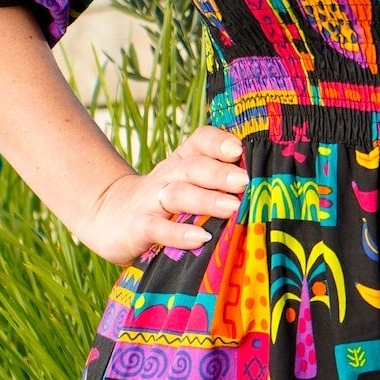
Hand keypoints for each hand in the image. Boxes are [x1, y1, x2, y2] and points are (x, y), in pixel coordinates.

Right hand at [75, 126, 246, 264]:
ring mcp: (151, 201)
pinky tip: (201, 238)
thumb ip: (220, 186)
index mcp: (183, 162)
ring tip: (232, 207)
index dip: (218, 142)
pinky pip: (158, 228)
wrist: (109, 218)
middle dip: (220, 173)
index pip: (200, 140)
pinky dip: (179, 234)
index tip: (240, 149)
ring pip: (179, 194)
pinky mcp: (138, 228)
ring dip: (206, 200)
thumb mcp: (189, 188)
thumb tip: (270, 191)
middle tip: (246, 182)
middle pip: (194, 167)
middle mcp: (168, 176)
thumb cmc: (165, 206)